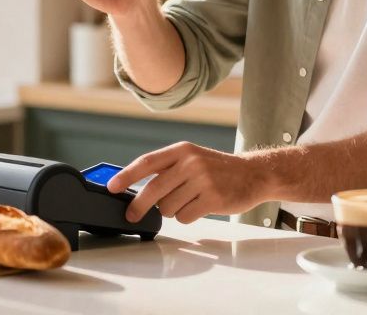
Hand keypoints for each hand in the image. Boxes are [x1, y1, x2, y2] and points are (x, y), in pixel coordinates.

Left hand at [108, 142, 269, 224]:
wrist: (254, 174)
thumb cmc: (218, 168)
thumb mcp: (192, 158)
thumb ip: (167, 169)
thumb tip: (136, 189)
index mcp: (182, 150)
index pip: (147, 162)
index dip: (126, 176)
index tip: (112, 187)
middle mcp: (191, 162)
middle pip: (153, 190)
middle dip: (139, 206)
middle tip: (131, 215)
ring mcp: (202, 180)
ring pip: (168, 207)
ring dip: (173, 211)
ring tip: (189, 201)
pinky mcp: (213, 199)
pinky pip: (185, 217)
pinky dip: (188, 217)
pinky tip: (200, 207)